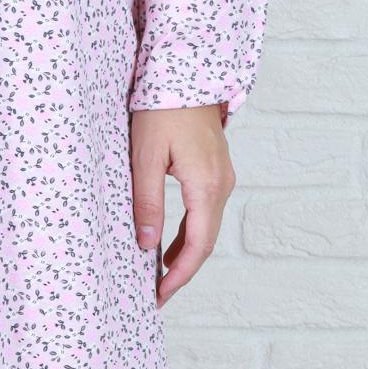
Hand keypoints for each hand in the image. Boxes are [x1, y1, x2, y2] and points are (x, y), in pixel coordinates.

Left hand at [129, 102, 235, 306]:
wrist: (187, 72)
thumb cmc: (162, 109)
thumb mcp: (144, 156)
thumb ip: (147, 202)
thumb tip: (146, 246)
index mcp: (206, 185)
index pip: (197, 245)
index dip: (179, 276)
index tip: (159, 296)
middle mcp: (222, 185)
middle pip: (206, 242)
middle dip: (182, 272)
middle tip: (156, 295)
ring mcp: (223, 178)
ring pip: (207, 228)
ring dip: (185, 254)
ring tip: (159, 277)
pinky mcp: (216, 171)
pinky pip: (206, 212)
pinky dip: (190, 234)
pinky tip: (170, 246)